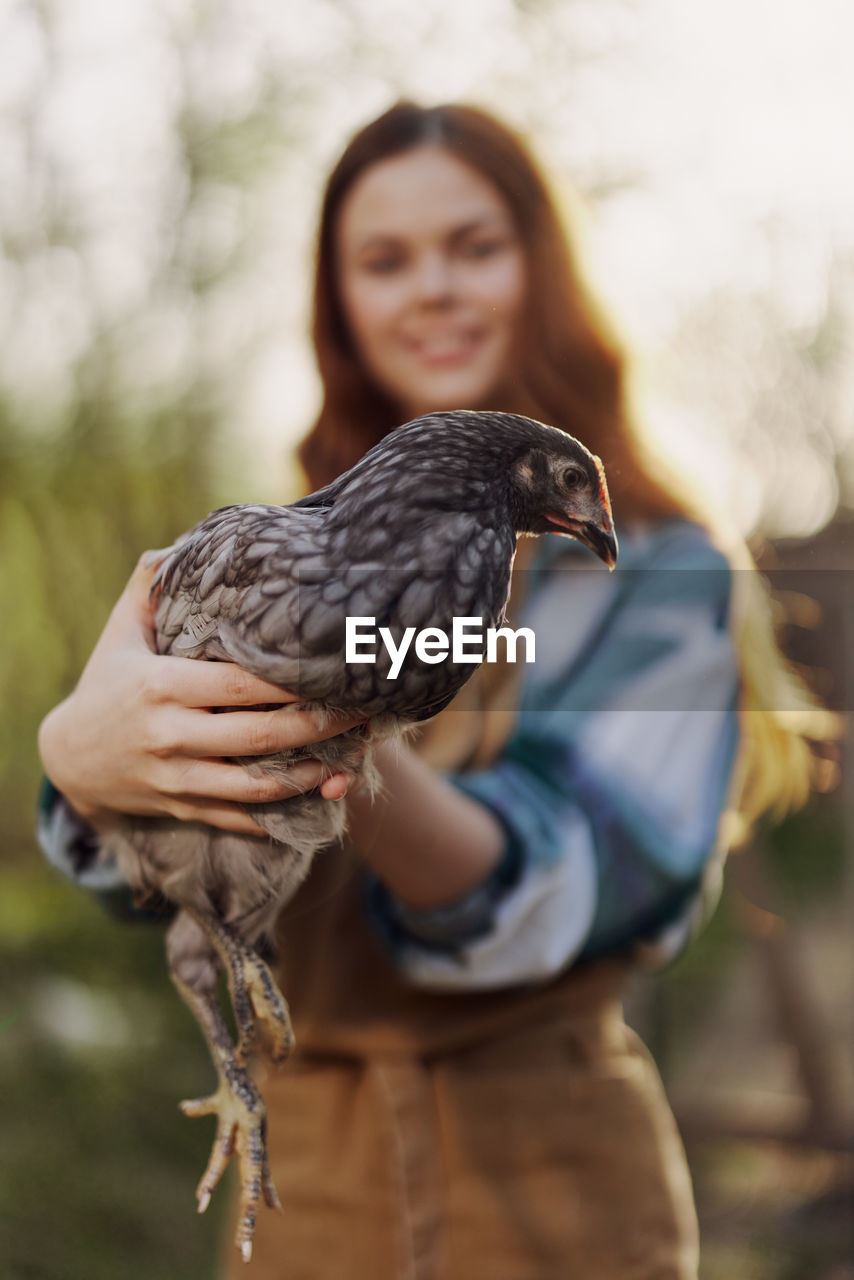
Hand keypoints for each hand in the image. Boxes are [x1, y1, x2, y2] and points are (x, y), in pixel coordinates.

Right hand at [37, 556, 364, 835]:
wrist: (69, 760)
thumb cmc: (107, 683)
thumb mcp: (120, 633)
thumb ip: (148, 587)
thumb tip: (178, 546)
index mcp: (160, 687)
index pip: (237, 686)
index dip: (289, 683)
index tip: (333, 670)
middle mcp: (170, 736)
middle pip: (260, 737)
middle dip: (318, 727)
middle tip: (363, 711)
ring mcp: (178, 778)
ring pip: (257, 786)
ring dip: (310, 775)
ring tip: (351, 757)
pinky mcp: (185, 808)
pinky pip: (242, 818)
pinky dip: (283, 812)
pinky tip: (319, 793)